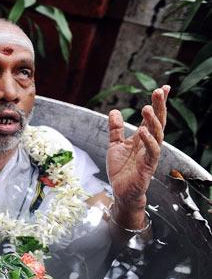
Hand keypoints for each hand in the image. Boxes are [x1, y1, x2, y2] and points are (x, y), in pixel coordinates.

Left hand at [107, 85, 168, 227]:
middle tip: (159, 91)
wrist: (121, 191)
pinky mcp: (148, 167)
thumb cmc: (121, 169)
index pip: (153, 118)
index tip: (164, 87)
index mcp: (143, 138)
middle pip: (158, 122)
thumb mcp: (115, 145)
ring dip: (153, 121)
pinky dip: (148, 141)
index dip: (158, 103)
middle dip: (160, 107)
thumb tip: (114, 111)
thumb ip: (115, 129)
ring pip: (157, 135)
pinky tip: (142, 131)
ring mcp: (150, 155)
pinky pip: (152, 152)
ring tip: (147, 108)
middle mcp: (149, 144)